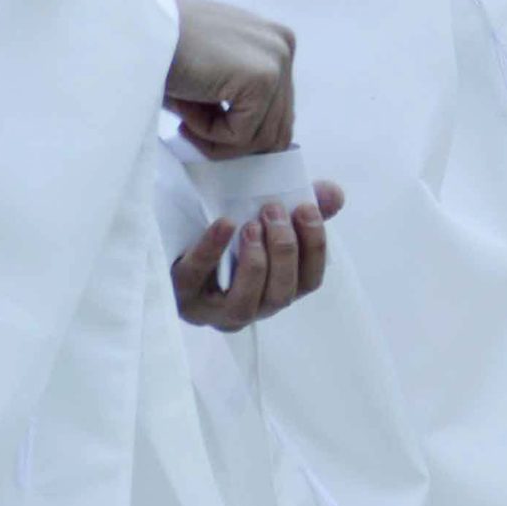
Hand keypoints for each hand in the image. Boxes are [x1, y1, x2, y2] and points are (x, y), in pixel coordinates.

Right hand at [166, 0, 296, 157]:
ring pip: (260, 137)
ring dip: (216, 137)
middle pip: (275, 129)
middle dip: (229, 140)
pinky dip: (209, 133)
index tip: (198, 124)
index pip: (278, 113)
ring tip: (184, 114)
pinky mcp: (263, 77)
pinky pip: (242, 134)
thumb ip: (239, 99)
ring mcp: (277, 61)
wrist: (136, 29)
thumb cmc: (163, 49)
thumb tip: (256, 146)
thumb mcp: (213, 72)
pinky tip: (186, 107)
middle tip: (188, 129)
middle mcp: (284, 47)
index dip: (237, 132)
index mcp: (274, 42)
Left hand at [171, 182, 346, 331]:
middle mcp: (250, 308)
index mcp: (276, 289)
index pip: (309, 281)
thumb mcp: (267, 216)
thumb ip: (303, 207)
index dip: (314, 248)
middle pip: (281, 295)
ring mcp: (213, 309)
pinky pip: (196, 278)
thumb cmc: (228, 231)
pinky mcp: (180, 296)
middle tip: (274, 210)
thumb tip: (334, 195)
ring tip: (251, 224)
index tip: (306, 209)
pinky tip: (224, 225)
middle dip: (284, 251)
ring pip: (245, 304)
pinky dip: (212, 250)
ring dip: (256, 262)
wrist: (172, 230)